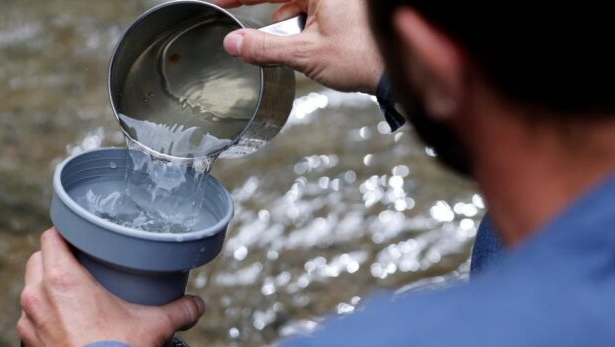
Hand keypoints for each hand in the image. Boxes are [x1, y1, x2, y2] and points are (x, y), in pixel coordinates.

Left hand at [17, 228, 204, 346]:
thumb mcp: (155, 324)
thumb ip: (179, 309)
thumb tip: (196, 305)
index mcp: (62, 279)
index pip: (50, 238)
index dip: (64, 231)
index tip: (79, 234)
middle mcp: (38, 297)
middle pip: (38, 260)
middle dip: (55, 258)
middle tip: (81, 263)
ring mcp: (29, 323)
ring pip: (31, 292)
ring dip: (47, 289)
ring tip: (73, 295)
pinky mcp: (29, 346)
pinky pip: (32, 322)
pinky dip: (46, 318)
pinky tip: (66, 325)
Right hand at [215, 0, 383, 93]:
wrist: (396, 71)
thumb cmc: (362, 57)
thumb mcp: (305, 54)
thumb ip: (264, 48)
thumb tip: (233, 43)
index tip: (218, 2)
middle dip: (264, 14)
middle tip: (237, 19)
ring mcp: (335, 1)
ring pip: (295, 6)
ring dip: (286, 25)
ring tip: (295, 48)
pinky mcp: (341, 11)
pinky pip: (310, 12)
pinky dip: (301, 27)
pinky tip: (304, 45)